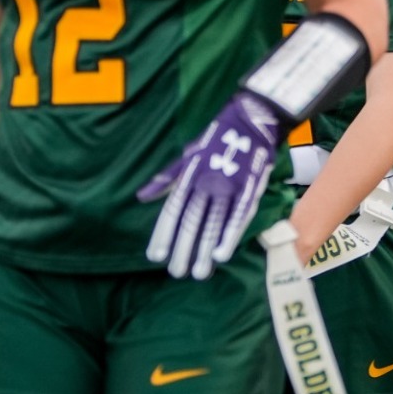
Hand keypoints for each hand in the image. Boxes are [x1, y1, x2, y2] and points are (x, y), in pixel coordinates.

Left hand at [138, 91, 280, 278]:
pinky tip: (222, 256)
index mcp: (188, 176)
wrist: (251, 121)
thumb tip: (141, 197)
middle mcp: (205, 183)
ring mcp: (228, 187)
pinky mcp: (249, 190)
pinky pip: (238, 217)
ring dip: (205, 250)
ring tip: (198, 273)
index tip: (155, 256)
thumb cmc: (214, 140)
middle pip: (191, 222)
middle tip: (176, 272)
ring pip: (213, 224)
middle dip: (183, 249)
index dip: (163, 234)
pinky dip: (230, 237)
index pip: (172, 211)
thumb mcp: (186, 156)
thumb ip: (165, 179)